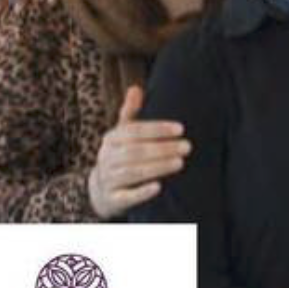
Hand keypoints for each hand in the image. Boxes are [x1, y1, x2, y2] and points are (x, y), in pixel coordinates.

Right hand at [87, 86, 190, 218]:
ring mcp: (109, 179)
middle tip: (187, 146)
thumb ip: (130, 112)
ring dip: (157, 167)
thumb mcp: (122, 134)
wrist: (100, 189)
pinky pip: (126, 196)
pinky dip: (142, 192)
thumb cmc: (119, 155)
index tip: (180, 128)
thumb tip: (136, 88)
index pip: (134, 130)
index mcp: (111, 139)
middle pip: (135, 151)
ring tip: (180, 162)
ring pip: (132, 172)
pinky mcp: (113, 199)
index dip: (157, 129)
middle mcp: (107, 158)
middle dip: (162, 148)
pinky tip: (158, 187)